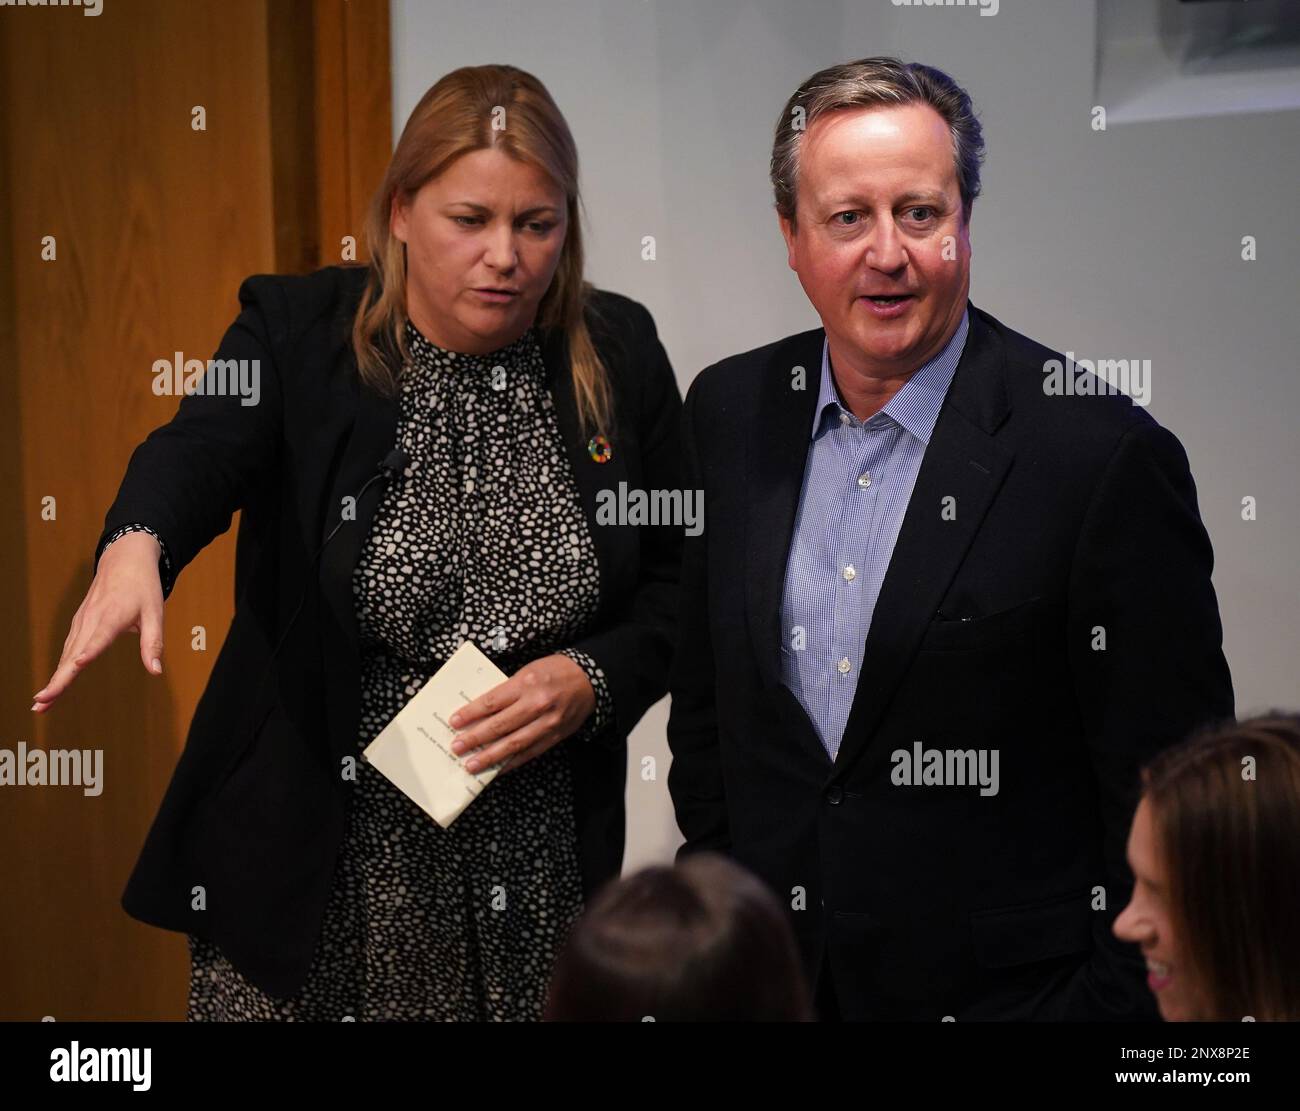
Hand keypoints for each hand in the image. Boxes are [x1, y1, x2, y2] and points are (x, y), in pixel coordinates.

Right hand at [32, 531, 165, 712]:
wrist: (124, 560)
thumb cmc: (143, 588)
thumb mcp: (155, 613)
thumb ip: (154, 643)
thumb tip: (156, 671)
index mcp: (112, 617)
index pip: (99, 638)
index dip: (88, 652)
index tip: (75, 666)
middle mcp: (91, 621)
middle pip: (72, 654)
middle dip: (57, 680)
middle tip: (41, 702)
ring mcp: (81, 622)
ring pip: (66, 655)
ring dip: (54, 679)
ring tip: (42, 703)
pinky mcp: (78, 624)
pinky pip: (67, 649)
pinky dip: (59, 668)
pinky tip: (54, 686)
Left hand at [448, 653, 595, 774]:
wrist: (589, 680)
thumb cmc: (554, 672)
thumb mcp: (528, 671)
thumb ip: (506, 690)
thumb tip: (479, 710)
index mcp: (526, 683)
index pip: (492, 702)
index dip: (471, 713)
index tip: (454, 721)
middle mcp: (537, 704)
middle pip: (500, 725)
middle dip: (475, 738)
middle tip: (456, 747)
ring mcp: (547, 723)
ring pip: (513, 744)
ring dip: (489, 757)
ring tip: (471, 765)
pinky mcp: (555, 737)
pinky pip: (529, 753)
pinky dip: (511, 763)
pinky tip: (496, 769)